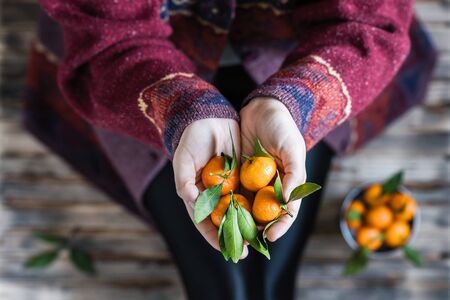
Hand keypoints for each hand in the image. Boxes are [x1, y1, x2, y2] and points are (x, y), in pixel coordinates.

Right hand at [173, 119, 247, 257]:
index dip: (214, 236)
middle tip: (247, 249)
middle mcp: (214, 194)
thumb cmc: (192, 138)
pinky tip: (268, 214)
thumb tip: (190, 198)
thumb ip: (184, 179)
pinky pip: (252, 193)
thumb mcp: (183, 158)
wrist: (211, 116)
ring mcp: (230, 186)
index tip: (225, 249)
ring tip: (260, 238)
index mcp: (197, 194)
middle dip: (235, 235)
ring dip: (249, 224)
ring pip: (241, 210)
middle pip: (225, 220)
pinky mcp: (244, 176)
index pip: (204, 221)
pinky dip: (258, 204)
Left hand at [240, 98, 306, 241]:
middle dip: (256, 230)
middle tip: (246, 243)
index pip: (286, 211)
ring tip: (230, 234)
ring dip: (239, 221)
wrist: (262, 108)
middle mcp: (270, 186)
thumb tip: (287, 201)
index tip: (269, 237)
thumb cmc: (282, 127)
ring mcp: (253, 181)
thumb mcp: (292, 148)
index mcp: (287, 183)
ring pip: (247, 206)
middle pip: (265, 214)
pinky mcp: (238, 173)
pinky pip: (232, 191)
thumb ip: (293, 174)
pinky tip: (217, 212)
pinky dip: (226, 203)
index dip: (280, 226)